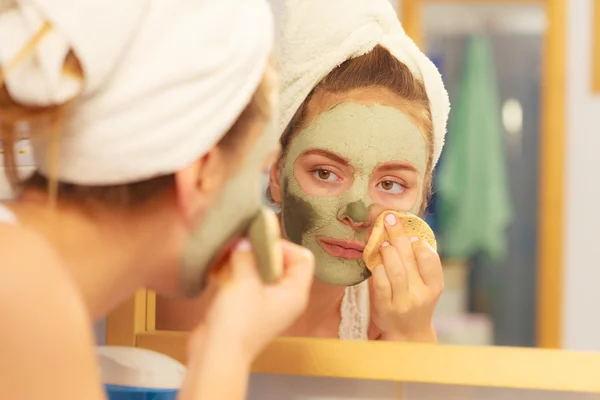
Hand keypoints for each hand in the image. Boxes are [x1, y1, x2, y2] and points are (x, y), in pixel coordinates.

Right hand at [189, 239, 313, 362]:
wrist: (215, 355)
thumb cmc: (237, 323)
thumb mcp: (244, 281)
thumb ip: (247, 255)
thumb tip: (245, 239)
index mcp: (295, 293)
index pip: (303, 258)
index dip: (283, 246)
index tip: (260, 242)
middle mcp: (285, 299)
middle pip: (281, 263)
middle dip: (260, 250)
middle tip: (242, 244)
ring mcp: (266, 304)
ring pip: (261, 271)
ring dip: (246, 260)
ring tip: (229, 253)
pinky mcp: (248, 308)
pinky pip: (247, 282)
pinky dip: (236, 272)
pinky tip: (220, 267)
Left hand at [368, 212, 443, 341]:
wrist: (407, 333)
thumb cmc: (416, 301)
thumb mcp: (426, 285)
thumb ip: (419, 264)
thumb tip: (406, 232)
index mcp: (435, 286)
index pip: (431, 260)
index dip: (420, 244)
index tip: (412, 235)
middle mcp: (420, 295)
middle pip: (410, 259)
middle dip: (399, 235)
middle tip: (390, 220)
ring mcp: (402, 302)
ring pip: (394, 270)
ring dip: (387, 251)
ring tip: (384, 244)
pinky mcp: (384, 308)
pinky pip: (379, 282)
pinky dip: (377, 269)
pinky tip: (377, 263)